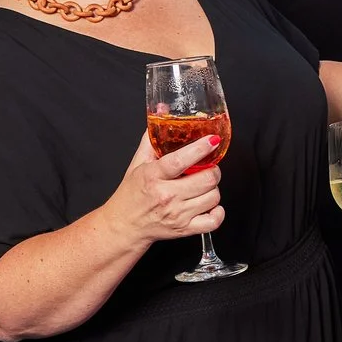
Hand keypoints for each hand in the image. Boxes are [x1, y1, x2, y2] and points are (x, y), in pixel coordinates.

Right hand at [106, 130, 224, 247]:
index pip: (180, 160)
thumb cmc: (131, 195)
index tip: (212, 141)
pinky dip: (217, 212)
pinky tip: (209, 205)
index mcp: (152, 177)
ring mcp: (177, 214)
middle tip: (208, 168)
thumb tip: (162, 112)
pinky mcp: (184, 229)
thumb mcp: (137, 163)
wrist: (125, 226)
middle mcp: (166, 196)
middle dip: (213, 170)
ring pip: (213, 197)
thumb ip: (152, 139)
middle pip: (206, 179)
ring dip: (213, 189)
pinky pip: (213, 221)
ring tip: (203, 186)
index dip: (200, 149)